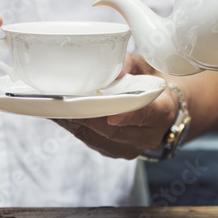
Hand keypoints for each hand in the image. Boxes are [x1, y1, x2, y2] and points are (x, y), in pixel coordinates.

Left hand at [54, 53, 174, 159]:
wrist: (162, 109)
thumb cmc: (151, 83)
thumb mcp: (146, 67)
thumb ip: (129, 64)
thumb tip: (112, 70)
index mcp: (162, 112)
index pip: (144, 115)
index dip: (126, 116)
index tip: (110, 115)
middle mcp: (148, 136)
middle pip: (113, 130)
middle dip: (86, 116)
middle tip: (63, 103)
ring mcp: (130, 148)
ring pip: (98, 138)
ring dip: (75, 123)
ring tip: (55, 108)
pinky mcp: (115, 152)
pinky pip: (91, 142)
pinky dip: (76, 128)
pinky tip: (62, 115)